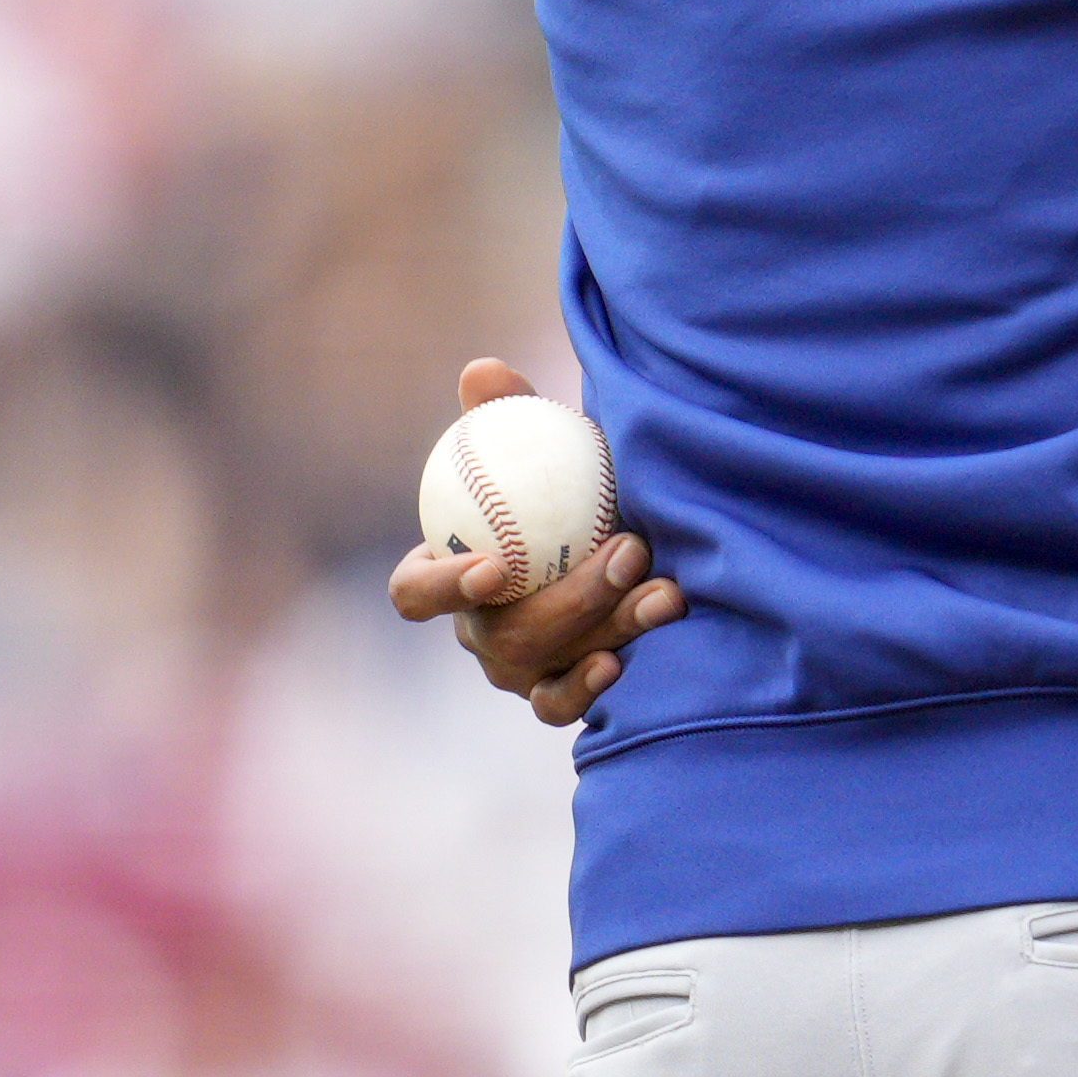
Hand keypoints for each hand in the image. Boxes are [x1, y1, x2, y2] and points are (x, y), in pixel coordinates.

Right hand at [387, 356, 681, 726]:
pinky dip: (590, 687)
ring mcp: (517, 671)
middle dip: (568, 598)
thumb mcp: (544, 444)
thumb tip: (483, 370)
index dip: (442, 586)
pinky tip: (627, 659)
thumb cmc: (567, 484)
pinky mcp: (559, 694)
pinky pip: (563, 706)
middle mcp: (476, 631)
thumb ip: (508, 412)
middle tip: (628, 551)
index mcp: (446, 575)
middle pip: (501, 634)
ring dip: (607, 627)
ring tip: (664, 590)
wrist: (628, 527)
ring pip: (544, 667)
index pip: (413, 593)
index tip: (495, 563)